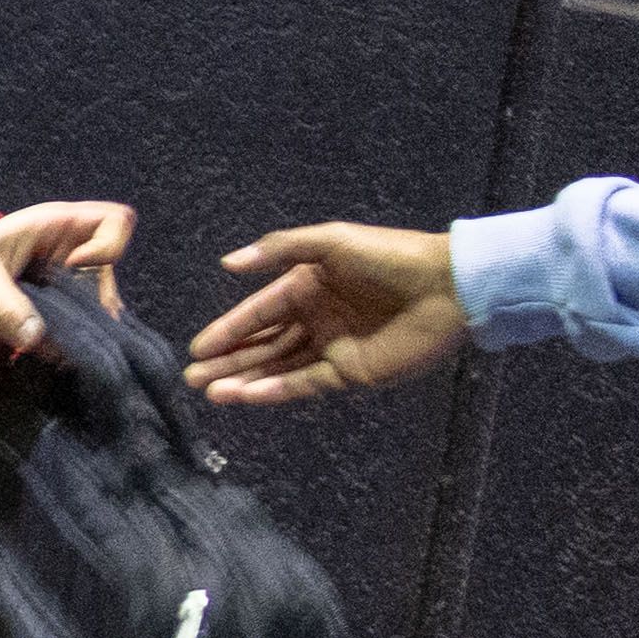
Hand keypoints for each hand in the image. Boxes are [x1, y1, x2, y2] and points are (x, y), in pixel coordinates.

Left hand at [0, 200, 139, 356]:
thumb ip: (3, 308)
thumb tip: (33, 338)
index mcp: (54, 224)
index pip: (114, 220)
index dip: (107, 246)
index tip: (75, 268)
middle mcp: (72, 247)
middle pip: (113, 268)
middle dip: (95, 298)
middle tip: (64, 319)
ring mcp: (73, 275)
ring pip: (104, 299)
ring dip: (85, 323)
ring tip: (53, 339)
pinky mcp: (69, 301)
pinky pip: (90, 319)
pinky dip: (77, 336)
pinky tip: (54, 346)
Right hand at [196, 221, 466, 413]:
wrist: (446, 287)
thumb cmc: (388, 257)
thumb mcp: (331, 241)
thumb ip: (278, 250)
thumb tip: (226, 264)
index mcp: (307, 286)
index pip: (258, 312)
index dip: (227, 329)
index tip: (197, 349)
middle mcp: (315, 319)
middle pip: (262, 345)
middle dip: (227, 361)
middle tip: (192, 379)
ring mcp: (332, 348)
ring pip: (278, 368)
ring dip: (245, 380)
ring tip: (210, 393)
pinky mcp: (351, 373)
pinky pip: (305, 383)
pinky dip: (276, 391)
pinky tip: (248, 396)